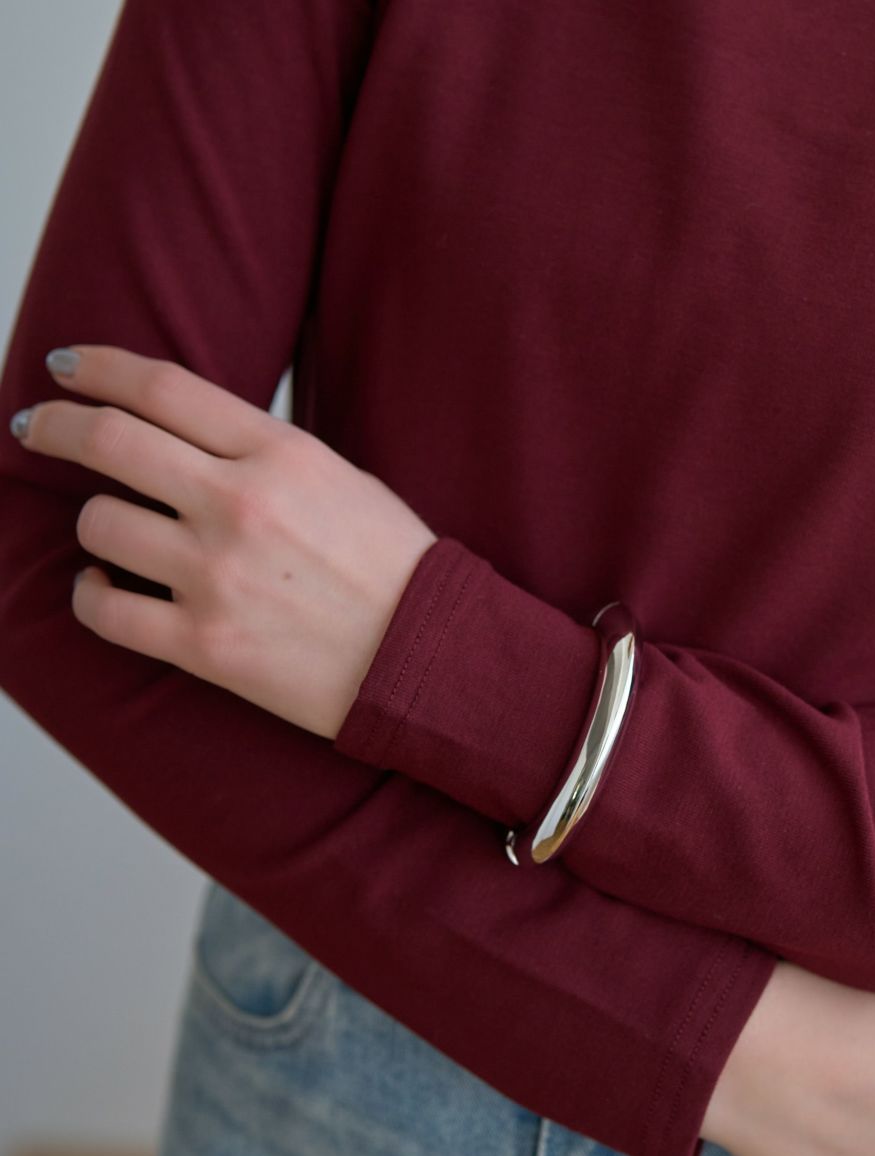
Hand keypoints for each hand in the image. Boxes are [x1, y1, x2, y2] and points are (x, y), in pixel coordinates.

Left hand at [10, 344, 436, 738]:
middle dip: (55, 426)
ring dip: (96, 526)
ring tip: (112, 536)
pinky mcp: (204, 646)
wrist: (430, 663)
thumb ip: (265, 450)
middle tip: (36, 428)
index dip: (96, 368)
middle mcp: (240, 506)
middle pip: (107, 441)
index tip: (65, 367)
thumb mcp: (344, 479)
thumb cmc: (397, 573)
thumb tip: (188, 431)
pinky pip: (104, 611)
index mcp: (281, 454)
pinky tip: (107, 589)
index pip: (159, 386)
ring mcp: (217, 577)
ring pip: (99, 525)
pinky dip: (92, 596)